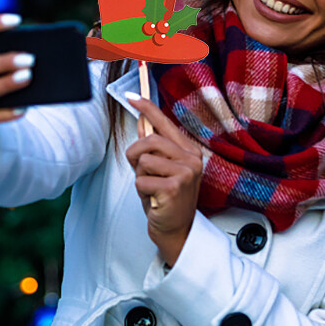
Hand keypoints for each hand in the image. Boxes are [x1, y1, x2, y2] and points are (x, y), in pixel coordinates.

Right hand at [0, 13, 32, 124]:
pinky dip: (5, 113)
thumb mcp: (1, 54)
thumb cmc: (0, 70)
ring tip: (28, 76)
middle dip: (4, 62)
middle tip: (31, 59)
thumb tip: (52, 46)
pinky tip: (23, 109)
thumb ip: (14, 48)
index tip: (18, 20)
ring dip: (6, 84)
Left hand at [124, 92, 201, 265]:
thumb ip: (153, 147)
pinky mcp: (174, 188)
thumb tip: (143, 123)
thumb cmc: (167, 199)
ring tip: (152, 187)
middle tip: (139, 170)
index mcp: (189, 151)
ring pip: (144, 160)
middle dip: (135, 155)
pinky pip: (141, 180)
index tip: (132, 96)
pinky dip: (141, 190)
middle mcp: (192, 159)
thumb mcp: (159, 170)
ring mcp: (186, 173)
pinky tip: (154, 198)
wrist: (177, 229)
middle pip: (150, 141)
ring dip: (140, 176)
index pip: (165, 124)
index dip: (148, 109)